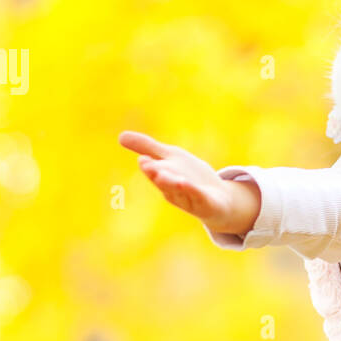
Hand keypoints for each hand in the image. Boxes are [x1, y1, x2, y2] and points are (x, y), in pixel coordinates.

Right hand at [118, 131, 258, 234]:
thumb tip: (120, 136)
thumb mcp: (171, 157)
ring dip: (175, 185)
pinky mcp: (207, 204)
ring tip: (170, 177)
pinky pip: (200, 198)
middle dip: (158, 176)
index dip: (150, 167)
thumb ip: (147, 147)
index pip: (155, 172)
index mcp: (164, 178)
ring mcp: (191, 198)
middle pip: (165, 183)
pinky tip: (189, 184)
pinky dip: (194, 192)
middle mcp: (174, 190)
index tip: (143, 160)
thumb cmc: (191, 177)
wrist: (219, 199)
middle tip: (150, 168)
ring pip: (181, 192)